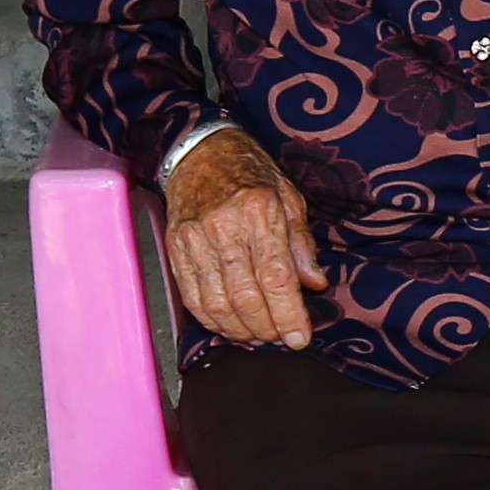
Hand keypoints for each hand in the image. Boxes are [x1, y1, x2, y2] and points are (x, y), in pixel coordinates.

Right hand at [162, 126, 318, 348]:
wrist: (200, 151)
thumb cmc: (250, 173)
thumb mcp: (289, 198)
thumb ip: (301, 243)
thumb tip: (314, 284)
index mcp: (260, 212)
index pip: (276, 277)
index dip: (289, 315)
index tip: (300, 338)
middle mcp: (225, 227)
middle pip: (245, 297)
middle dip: (266, 328)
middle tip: (280, 339)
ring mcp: (196, 239)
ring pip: (217, 303)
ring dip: (239, 330)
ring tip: (257, 336)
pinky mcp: (176, 248)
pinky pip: (192, 297)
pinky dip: (211, 320)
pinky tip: (229, 325)